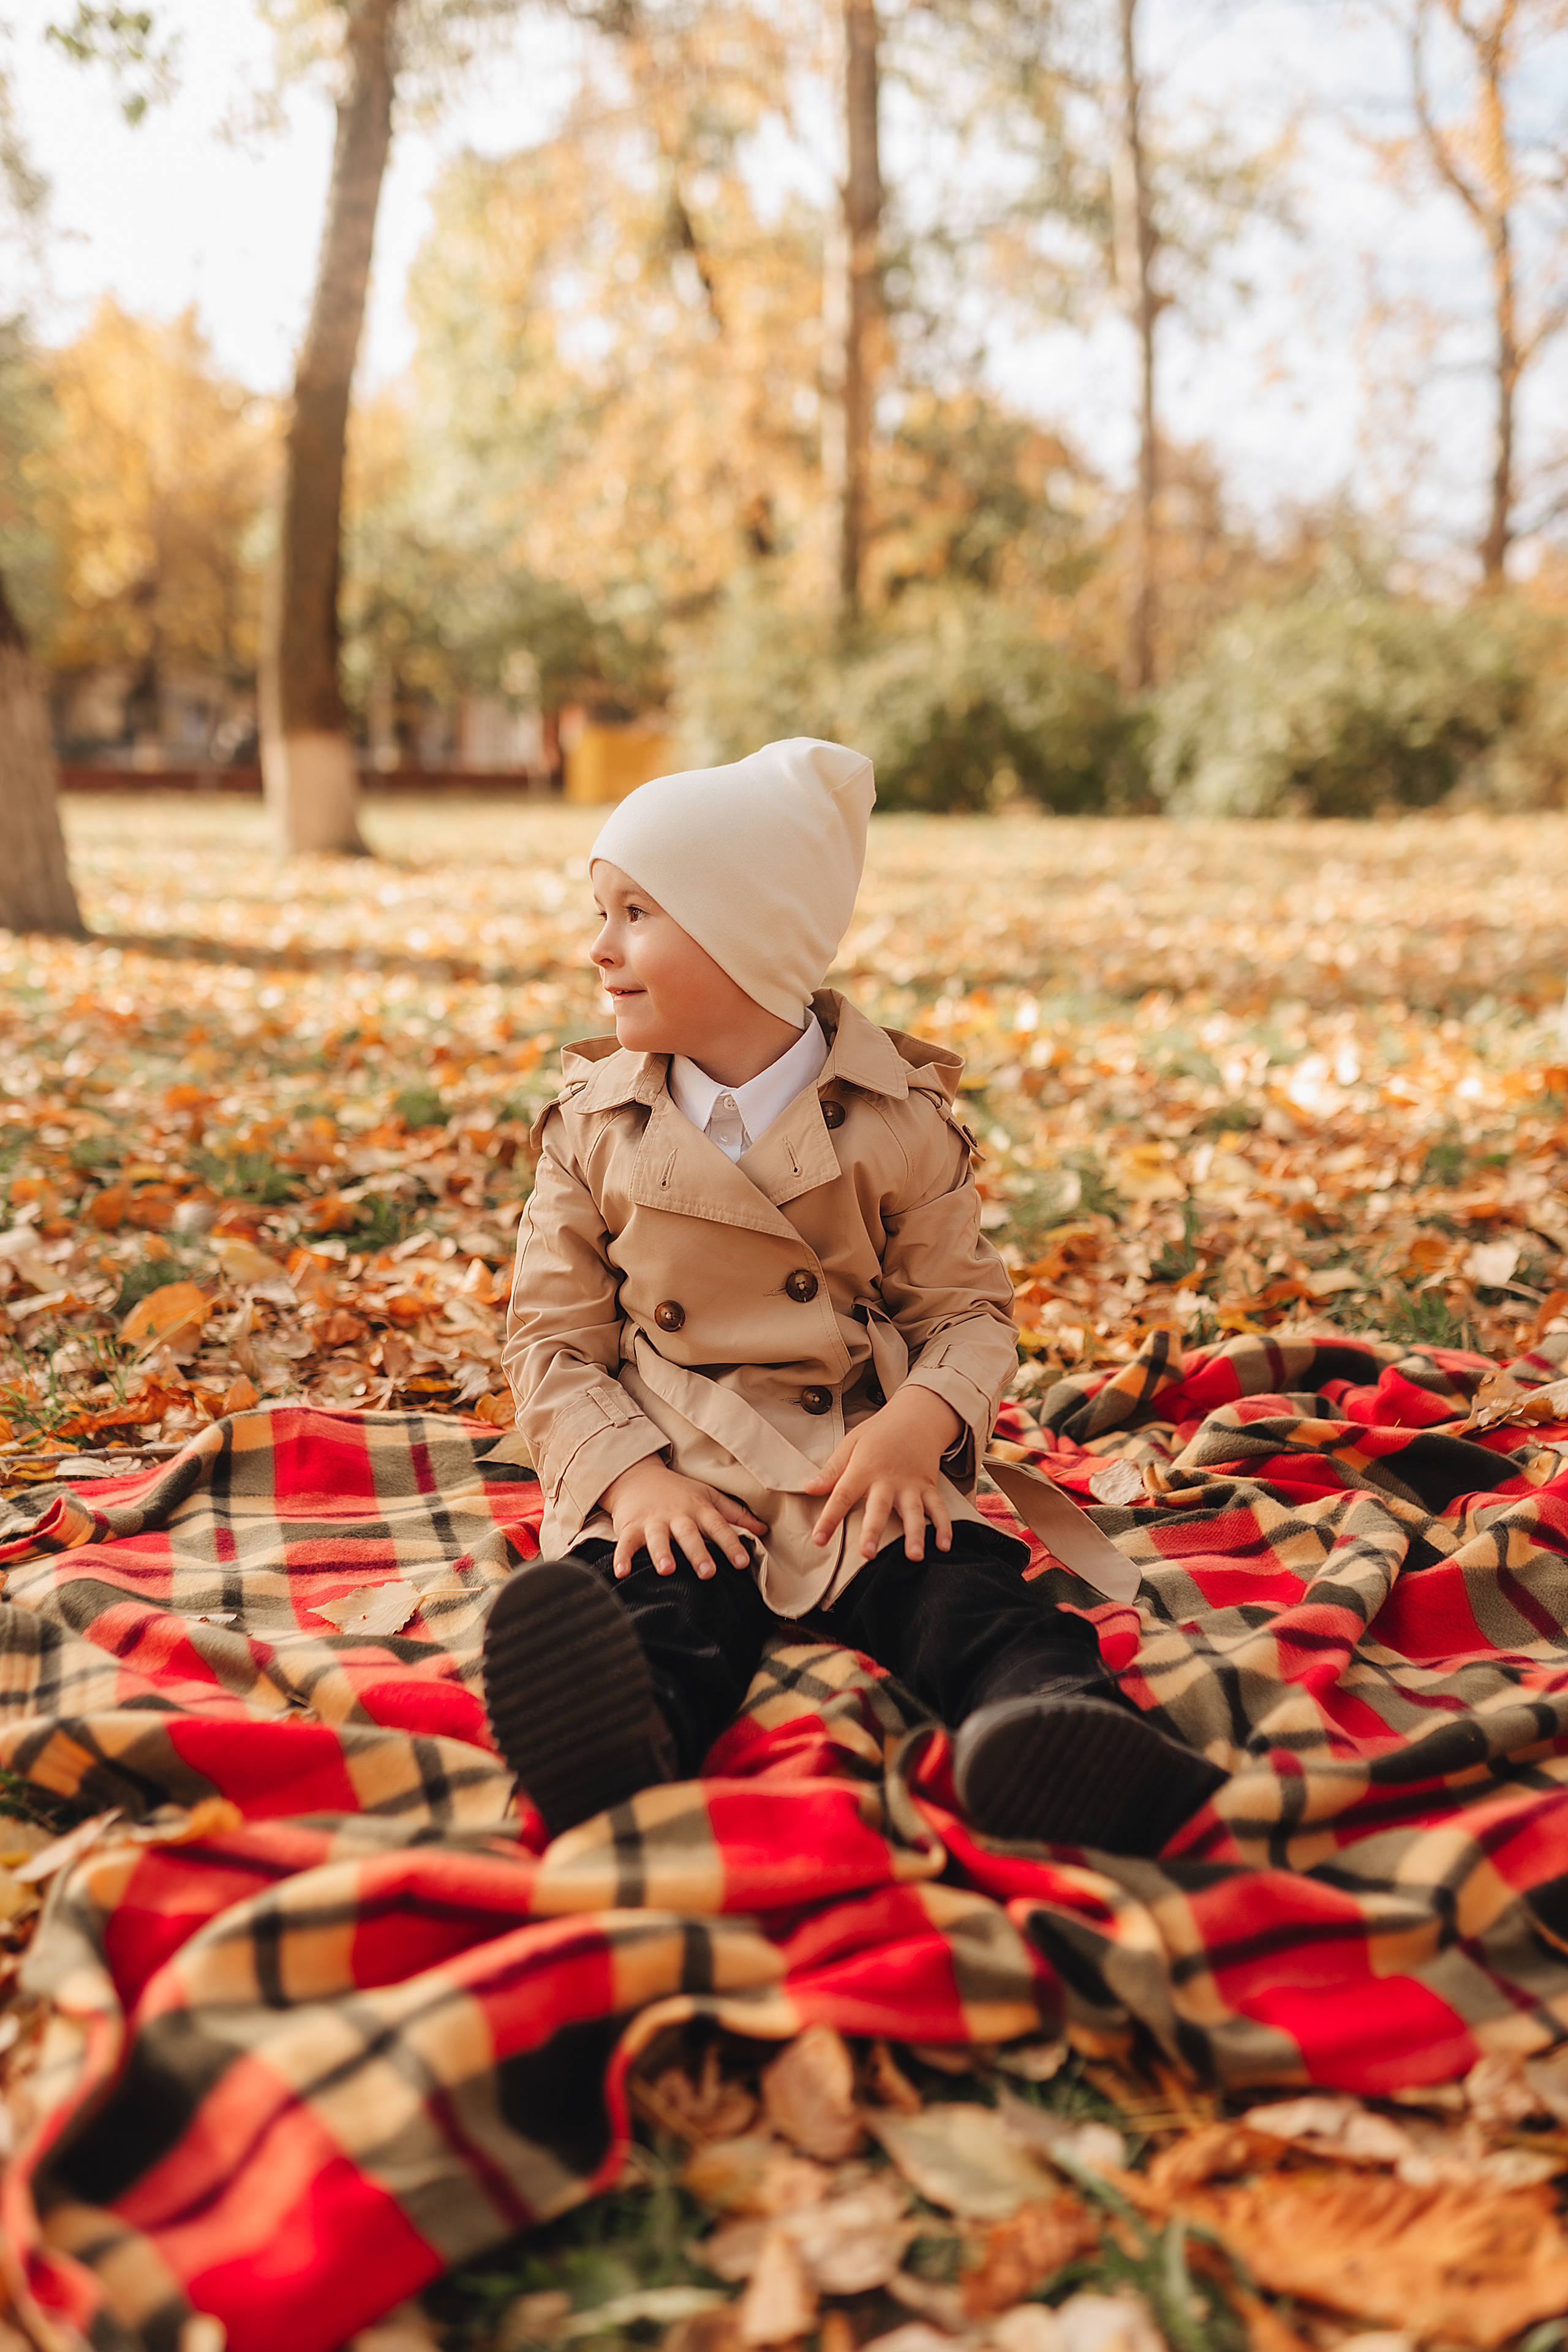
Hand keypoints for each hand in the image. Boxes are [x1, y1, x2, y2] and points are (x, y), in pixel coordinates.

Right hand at [601, 1459, 768, 1579]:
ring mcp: (652, 1521)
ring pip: (657, 1538)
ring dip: (661, 1553)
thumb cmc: (678, 1491)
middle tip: (707, 1572)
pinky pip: (625, 1543)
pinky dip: (622, 1557)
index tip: (741, 1561)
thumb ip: (735, 1514)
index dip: (730, 1543)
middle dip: (697, 1552)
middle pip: (689, 1534)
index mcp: (699, 1509)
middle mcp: (677, 1515)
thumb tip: (763, 1530)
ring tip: (666, 1569)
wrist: (637, 1475)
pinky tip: (621, 1572)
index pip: (718, 1526)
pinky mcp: (630, 1527)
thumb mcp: (708, 1496)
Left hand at [803, 1388, 963, 1561]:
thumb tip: (809, 1489)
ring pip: (914, 1512)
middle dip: (873, 1532)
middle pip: (879, 1509)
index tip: (819, 1540)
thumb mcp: (851, 1443)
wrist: (916, 1416)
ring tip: (914, 1556)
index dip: (830, 1518)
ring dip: (915, 1535)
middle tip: (867, 1554)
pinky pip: (939, 1509)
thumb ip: (832, 1470)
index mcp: (864, 1468)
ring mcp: (911, 1485)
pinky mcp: (929, 1487)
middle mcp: (888, 1479)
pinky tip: (944, 1546)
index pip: (842, 1495)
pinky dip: (944, 1527)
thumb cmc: (880, 1432)